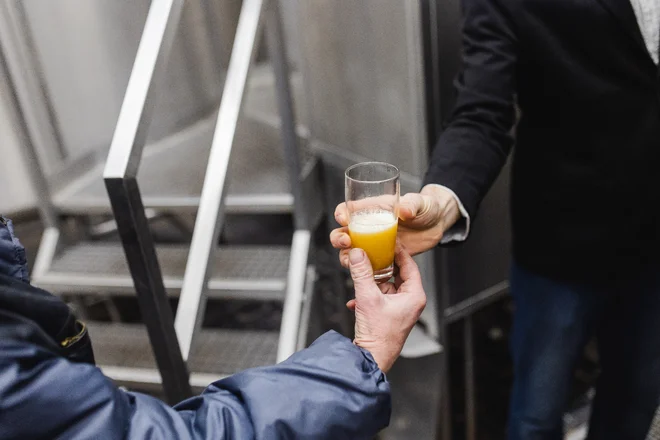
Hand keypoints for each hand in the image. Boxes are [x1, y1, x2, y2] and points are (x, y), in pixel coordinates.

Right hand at [331, 184, 460, 267]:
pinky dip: (365, 273)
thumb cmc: (427, 207)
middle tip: (347, 242)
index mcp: (375, 209)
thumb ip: (411, 205)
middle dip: (340, 239)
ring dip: (348, 258)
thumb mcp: (420, 202)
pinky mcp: (384, 258)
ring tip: (353, 262)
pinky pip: (369, 267)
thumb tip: (404, 211)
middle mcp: (371, 227)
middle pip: (345, 233)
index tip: (343, 219)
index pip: (350, 209)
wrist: (437, 224)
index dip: (342, 213)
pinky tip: (367, 276)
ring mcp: (376, 244)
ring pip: (353, 253)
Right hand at [347, 245, 426, 372]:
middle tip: (372, 254)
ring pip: (386, 286)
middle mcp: (410, 302)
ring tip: (361, 278)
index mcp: (414, 296)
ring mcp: (400, 309)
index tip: (389, 241)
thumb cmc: (378, 336)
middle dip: (382, 266)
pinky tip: (356, 300)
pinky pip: (380, 298)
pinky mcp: (390, 316)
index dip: (398, 251)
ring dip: (372, 283)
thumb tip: (359, 255)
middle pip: (397, 274)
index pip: (410, 265)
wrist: (371, 358)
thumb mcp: (367, 297)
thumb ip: (362, 273)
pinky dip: (368, 296)